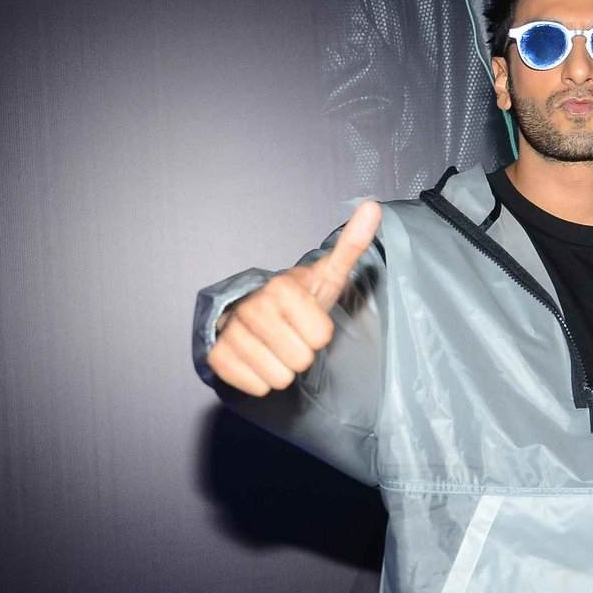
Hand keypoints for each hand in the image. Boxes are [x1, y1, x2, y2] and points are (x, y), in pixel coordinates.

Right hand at [206, 201, 381, 395]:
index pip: (321, 336)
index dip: (320, 333)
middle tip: (291, 336)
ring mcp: (232, 331)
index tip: (308, 320)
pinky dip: (260, 379)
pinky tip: (257, 358)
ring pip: (278, 377)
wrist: (253, 312)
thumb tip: (374, 207)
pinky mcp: (217, 356)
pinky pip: (254, 386)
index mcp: (282, 288)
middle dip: (301, 353)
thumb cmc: (297, 298)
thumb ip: (351, 245)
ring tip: (275, 347)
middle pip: (301, 360)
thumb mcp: (327, 275)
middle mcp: (253, 307)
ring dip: (282, 368)